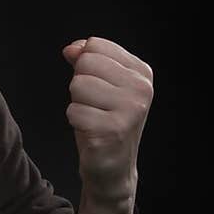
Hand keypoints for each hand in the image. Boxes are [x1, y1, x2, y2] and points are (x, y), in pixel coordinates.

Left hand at [62, 36, 153, 203]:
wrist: (112, 168)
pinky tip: (91, 132)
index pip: (95, 45)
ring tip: (94, 119)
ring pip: (77, 85)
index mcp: (141, 72)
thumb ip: (86, 61)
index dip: (84, 66)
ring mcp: (130, 109)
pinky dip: (76, 122)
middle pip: (85, 63)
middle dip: (80, 85)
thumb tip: (72, 48)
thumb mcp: (98, 86)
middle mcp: (141, 88)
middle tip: (94, 106)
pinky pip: (74, 111)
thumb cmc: (103, 123)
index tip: (97, 87)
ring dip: (77, 104)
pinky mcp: (113, 130)